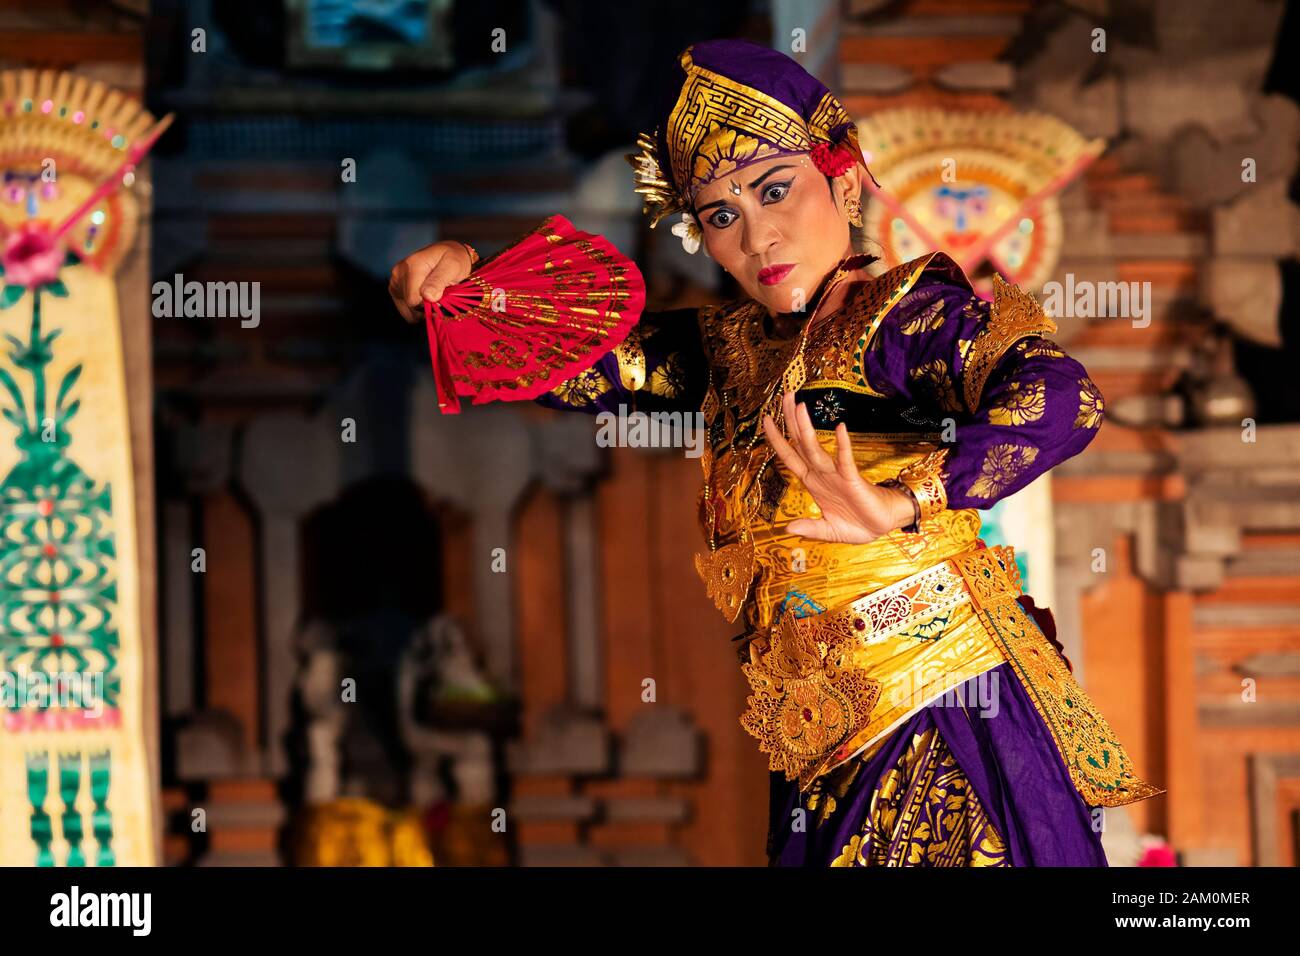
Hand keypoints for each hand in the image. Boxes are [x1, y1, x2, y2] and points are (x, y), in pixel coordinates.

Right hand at [388, 240, 474, 322]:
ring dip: (422, 308)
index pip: (413, 300)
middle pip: (409, 305)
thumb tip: (427, 296)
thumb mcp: (453, 266)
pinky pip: (404, 308)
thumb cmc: (454, 259)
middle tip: (439, 295)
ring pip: (406, 308)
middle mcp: (398, 272)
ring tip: (433, 294)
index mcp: (411, 266)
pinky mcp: (395, 287)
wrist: (449, 253)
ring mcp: (395, 280)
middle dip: (426, 306)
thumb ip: (439, 281)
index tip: (442, 298)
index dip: (429, 304)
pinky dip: (416, 308)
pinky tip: (425, 298)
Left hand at [762, 390, 916, 543]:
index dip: (776, 439)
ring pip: (816, 448)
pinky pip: (845, 460)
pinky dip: (842, 445)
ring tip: (800, 405)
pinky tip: (840, 429)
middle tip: (785, 395)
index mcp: (812, 482)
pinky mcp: (853, 478)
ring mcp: (836, 474)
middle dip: (791, 420)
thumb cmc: (856, 524)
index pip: (789, 456)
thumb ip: (810, 528)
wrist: (882, 526)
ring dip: (806, 428)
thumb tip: (788, 530)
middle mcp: (821, 473)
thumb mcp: (828, 531)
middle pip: (800, 443)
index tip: (766, 418)